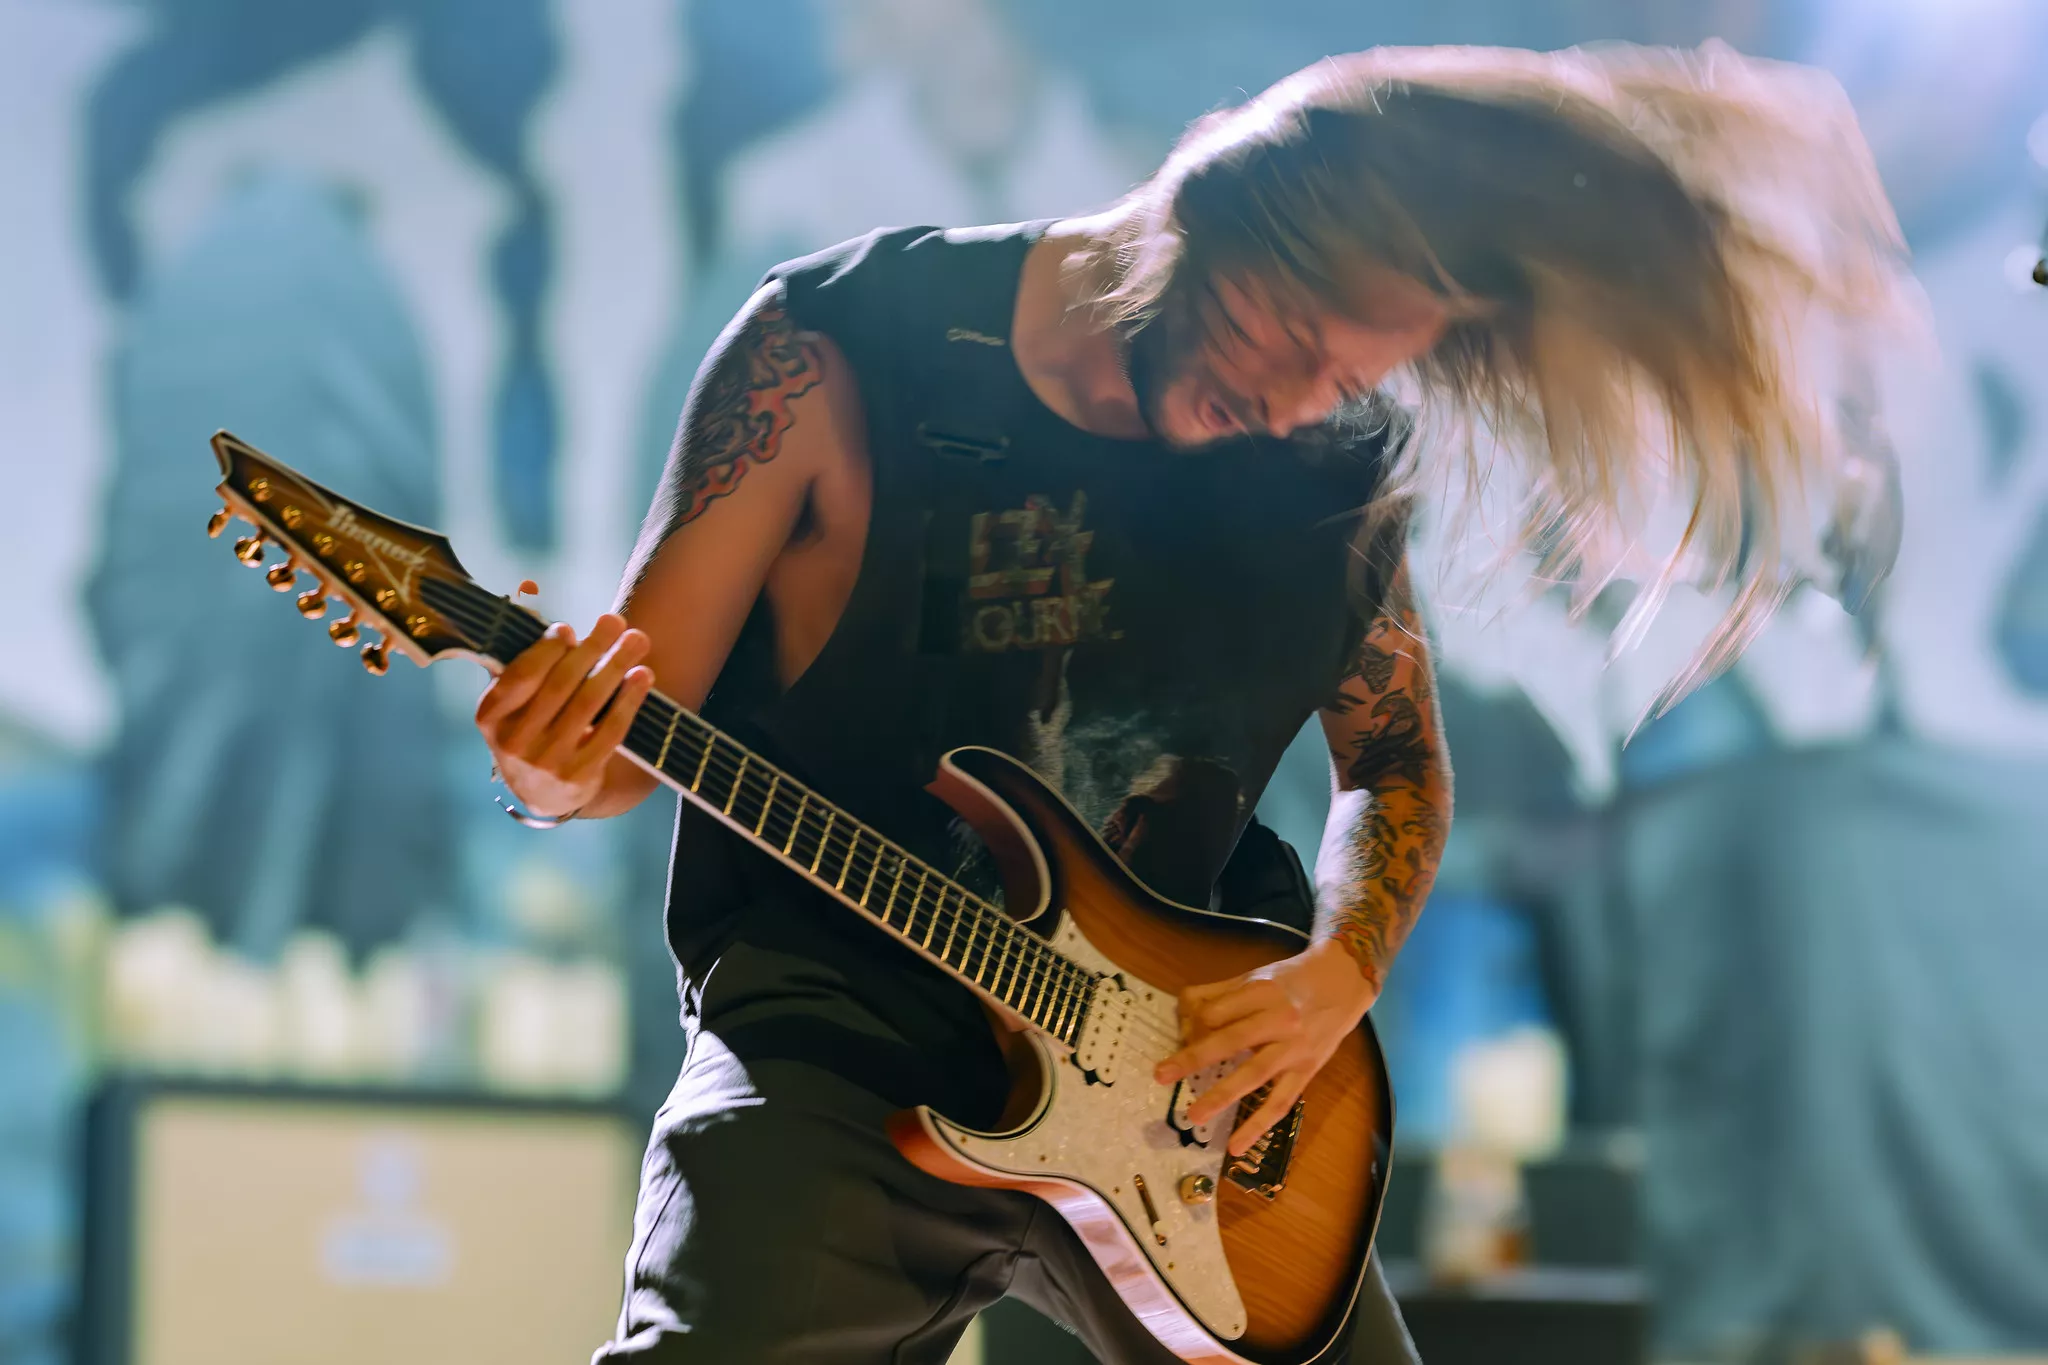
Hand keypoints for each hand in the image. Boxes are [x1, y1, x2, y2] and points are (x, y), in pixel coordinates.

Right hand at [475, 612, 653, 818]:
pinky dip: (629, 701)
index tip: (569, 630)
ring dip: (616, 667)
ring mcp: (547, 762)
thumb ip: (521, 647)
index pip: (521, 676)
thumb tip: (528, 586)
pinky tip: (643, 676)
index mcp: (490, 717)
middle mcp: (514, 742)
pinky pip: (610, 732)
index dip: (547, 650)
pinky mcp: (579, 777)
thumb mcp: (512, 696)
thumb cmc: (529, 726)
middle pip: (560, 686)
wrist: (542, 793)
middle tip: (616, 621)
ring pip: (588, 705)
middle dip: (592, 648)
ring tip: (637, 640)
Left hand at [1154, 938, 1378, 1156]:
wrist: (1343, 982)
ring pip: (1254, 1073)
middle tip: (1161, 1075)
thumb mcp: (1255, 976)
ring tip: (1194, 1115)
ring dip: (1221, 1096)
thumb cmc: (1292, 980)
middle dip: (1193, 1058)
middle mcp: (1279, 1019)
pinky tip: (1236, 1147)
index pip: (1216, 1011)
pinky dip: (1258, 1126)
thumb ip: (1219, 993)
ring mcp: (1295, 1048)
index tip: (1181, 1036)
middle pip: (1231, 1040)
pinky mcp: (1307, 1071)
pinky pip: (1281, 1102)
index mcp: (1261, 991)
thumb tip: (1183, 1014)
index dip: (1192, 1025)